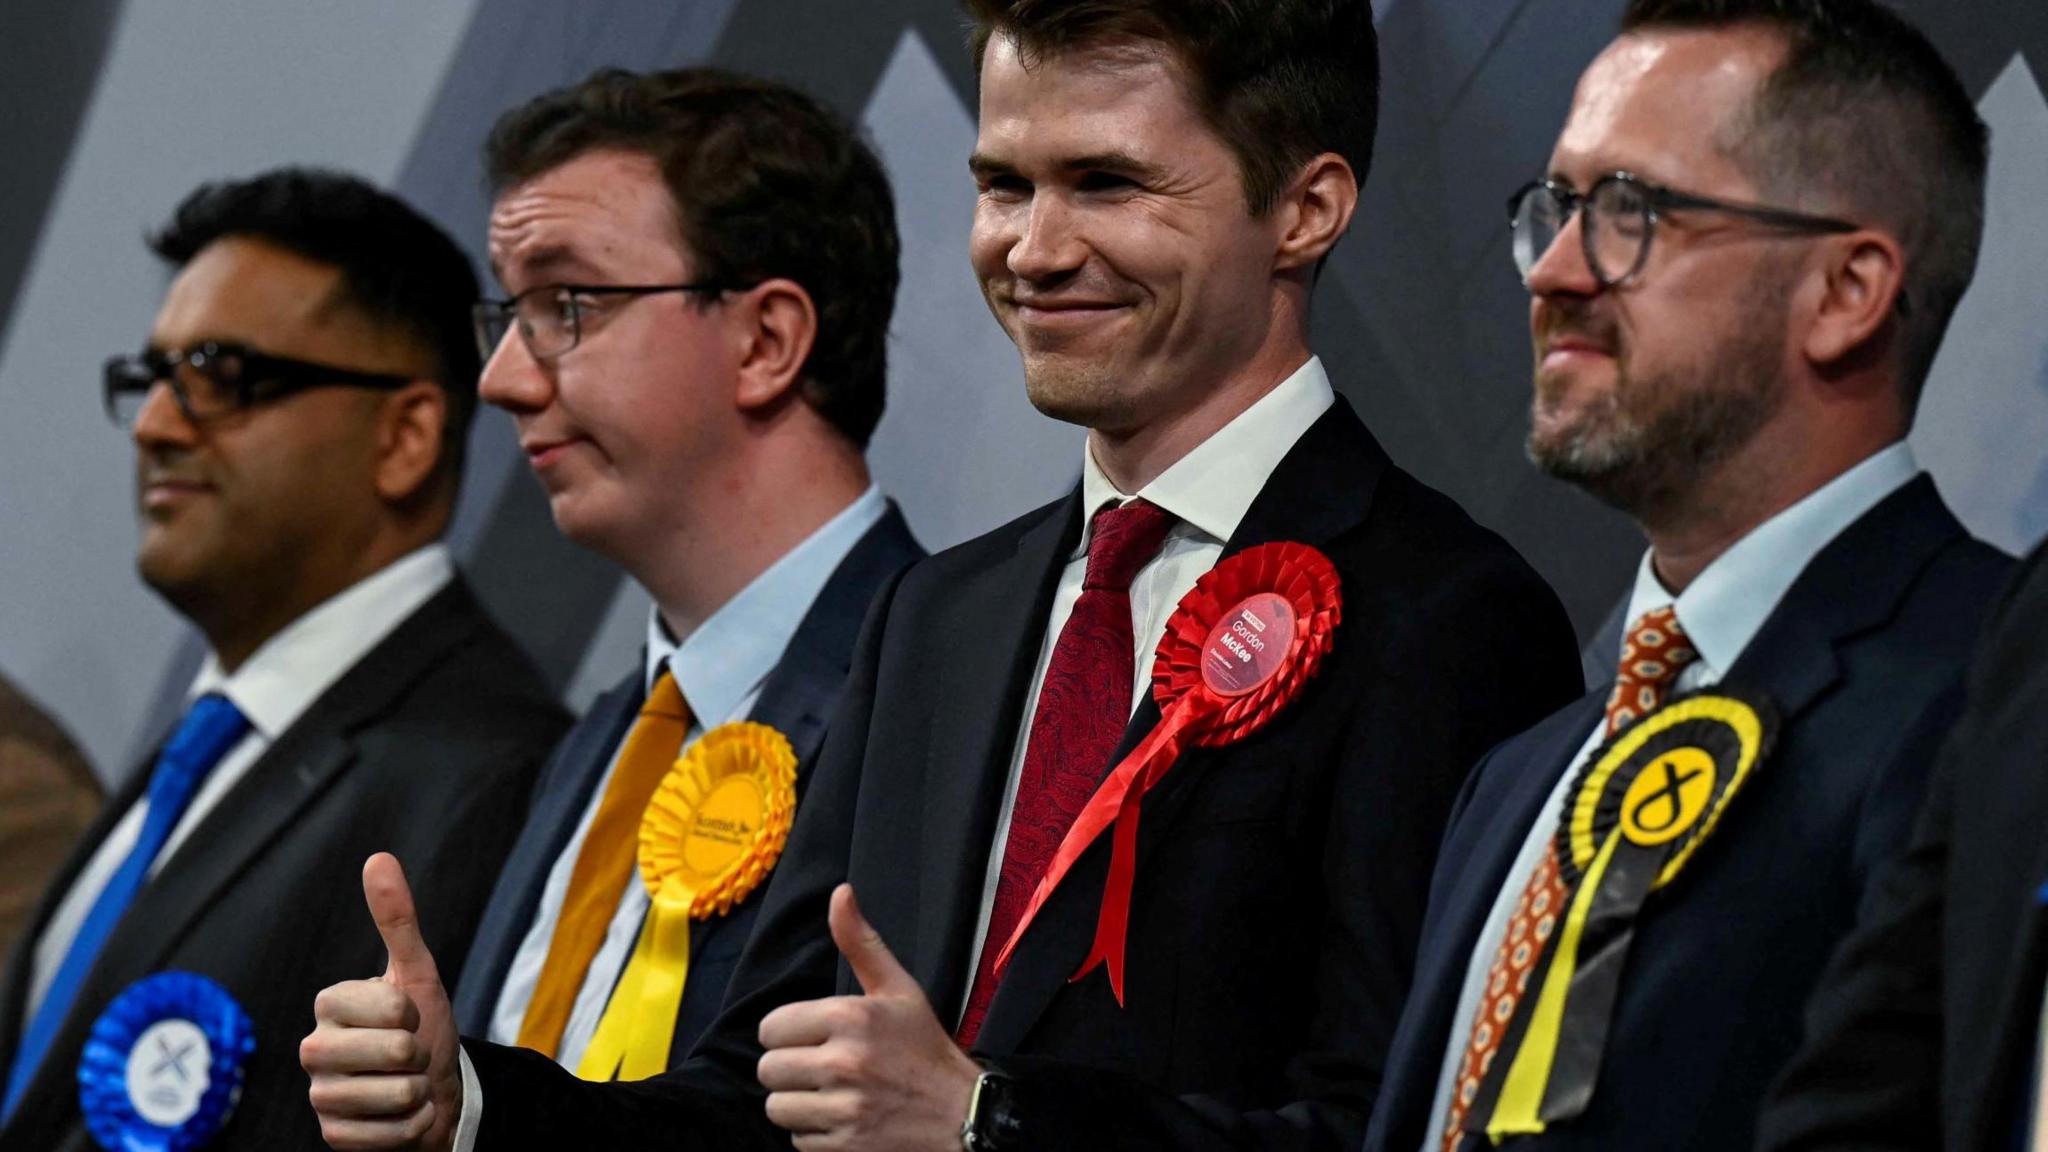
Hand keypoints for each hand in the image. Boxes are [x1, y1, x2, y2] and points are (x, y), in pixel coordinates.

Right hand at [301, 853, 461, 1151]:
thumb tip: (378, 857)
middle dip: (420, 1055)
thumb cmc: (420, 1027)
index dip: (415, 1013)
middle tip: (410, 1054)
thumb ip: (397, 919)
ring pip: (398, 1095)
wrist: (429, 1091)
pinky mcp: (332, 1137)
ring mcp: (320, 1096)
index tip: (407, 1016)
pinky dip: (411, 1126)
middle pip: (395, 1053)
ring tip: (406, 1084)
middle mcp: (313, 1049)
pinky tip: (400, 1116)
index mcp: (329, 1003)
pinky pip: (391, 1133)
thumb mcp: (417, 972)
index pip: (392, 1006)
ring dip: (418, 1092)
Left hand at [757, 884, 982, 1151]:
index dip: (788, 1034)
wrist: (963, 1113)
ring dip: (798, 1105)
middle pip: (768, 1070)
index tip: (813, 1038)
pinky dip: (815, 1135)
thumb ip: (861, 942)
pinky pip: (797, 1141)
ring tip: (830, 1096)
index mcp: (850, 1017)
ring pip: (777, 1108)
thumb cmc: (925, 1048)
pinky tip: (843, 1120)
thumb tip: (840, 892)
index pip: (770, 1028)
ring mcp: (845, 1108)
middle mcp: (843, 1062)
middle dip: (789, 1070)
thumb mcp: (898, 989)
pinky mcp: (845, 1145)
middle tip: (821, 1069)